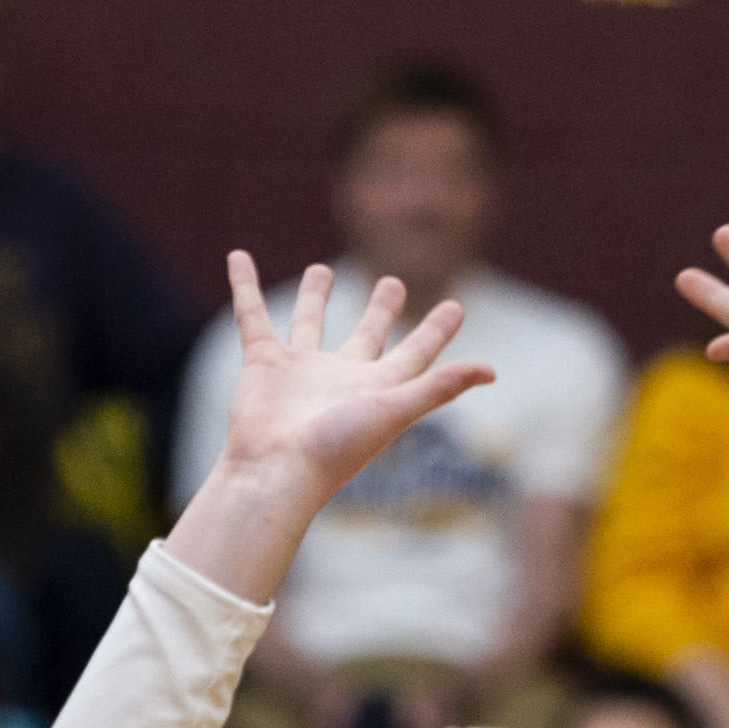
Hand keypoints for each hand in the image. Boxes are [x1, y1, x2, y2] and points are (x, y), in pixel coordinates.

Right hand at [167, 258, 493, 609]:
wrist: (276, 470)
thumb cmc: (338, 447)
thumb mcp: (395, 410)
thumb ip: (439, 386)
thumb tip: (491, 371)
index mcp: (378, 388)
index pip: (416, 353)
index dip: (437, 331)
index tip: (456, 306)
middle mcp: (342, 377)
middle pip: (368, 336)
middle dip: (381, 309)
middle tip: (392, 282)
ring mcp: (301, 368)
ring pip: (310, 322)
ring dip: (315, 296)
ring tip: (321, 269)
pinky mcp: (263, 361)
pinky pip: (252, 314)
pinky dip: (244, 285)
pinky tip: (238, 256)